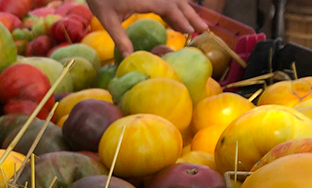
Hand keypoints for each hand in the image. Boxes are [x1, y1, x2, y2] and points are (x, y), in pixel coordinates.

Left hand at [87, 0, 208, 58]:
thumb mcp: (107, 20)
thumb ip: (120, 39)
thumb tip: (129, 58)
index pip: (167, 8)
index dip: (180, 19)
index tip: (190, 31)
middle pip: (177, 3)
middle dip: (191, 16)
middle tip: (204, 29)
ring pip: (175, 0)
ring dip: (187, 12)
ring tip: (198, 26)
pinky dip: (177, 7)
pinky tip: (182, 16)